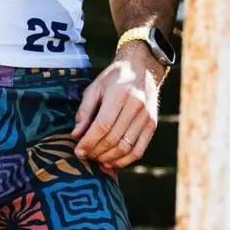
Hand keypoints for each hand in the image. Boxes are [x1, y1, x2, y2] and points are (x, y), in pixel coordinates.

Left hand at [71, 45, 164, 168]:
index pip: (102, 126)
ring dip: (109, 158)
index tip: (78, 151)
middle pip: (113, 138)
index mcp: (119, 94)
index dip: (89, 142)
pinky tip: (112, 161)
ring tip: (96, 158)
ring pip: (126, 147)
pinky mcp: (152, 125)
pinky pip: (139, 150)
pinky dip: (125, 161)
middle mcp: (136, 106)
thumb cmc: (113, 79)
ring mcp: (147, 117)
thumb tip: (76, 135)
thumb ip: (85, 112)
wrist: (141, 68)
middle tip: (85, 155)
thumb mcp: (94, 89)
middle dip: (96, 151)